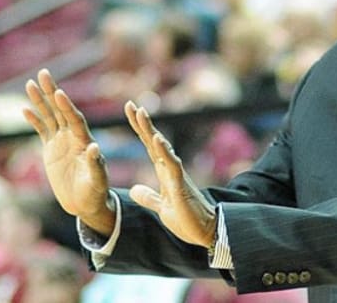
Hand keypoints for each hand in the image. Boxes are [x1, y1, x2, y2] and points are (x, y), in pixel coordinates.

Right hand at [23, 69, 114, 235]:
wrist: (87, 202)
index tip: (59, 92)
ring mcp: (62, 141)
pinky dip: (35, 120)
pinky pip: (42, 130)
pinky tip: (26, 109)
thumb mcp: (98, 180)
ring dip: (40, 100)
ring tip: (31, 83)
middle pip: (61, 110)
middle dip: (52, 92)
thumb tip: (94, 147)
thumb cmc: (96, 192)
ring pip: (50, 116)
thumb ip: (96, 164)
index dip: (67, 107)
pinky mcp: (52, 149)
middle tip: (44, 73)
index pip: (75, 119)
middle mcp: (74, 137)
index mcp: (85, 141)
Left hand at [124, 101, 216, 247]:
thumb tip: (134, 190)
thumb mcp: (161, 207)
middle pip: (154, 141)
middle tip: (131, 105)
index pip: (149, 146)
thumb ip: (148, 197)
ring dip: (151, 130)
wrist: (204, 232)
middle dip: (142, 123)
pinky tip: (157, 139)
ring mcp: (177, 175)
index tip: (131, 111)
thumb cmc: (186, 218)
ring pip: (162, 148)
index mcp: (164, 173)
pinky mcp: (181, 185)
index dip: (140, 129)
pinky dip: (164, 151)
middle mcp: (170, 169)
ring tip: (141, 113)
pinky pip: (172, 165)